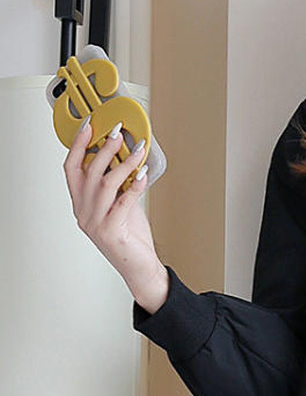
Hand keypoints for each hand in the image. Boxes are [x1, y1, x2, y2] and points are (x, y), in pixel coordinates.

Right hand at [63, 120, 163, 297]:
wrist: (140, 269)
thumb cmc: (131, 239)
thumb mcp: (121, 206)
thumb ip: (119, 186)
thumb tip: (128, 159)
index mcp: (81, 204)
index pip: (72, 168)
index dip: (78, 145)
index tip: (89, 127)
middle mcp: (84, 212)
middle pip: (89, 172)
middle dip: (104, 149)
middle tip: (118, 134)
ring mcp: (96, 223)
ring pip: (106, 184)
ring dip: (124, 164)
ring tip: (138, 151)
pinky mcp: (112, 232)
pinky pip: (123, 202)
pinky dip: (134, 186)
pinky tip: (143, 174)